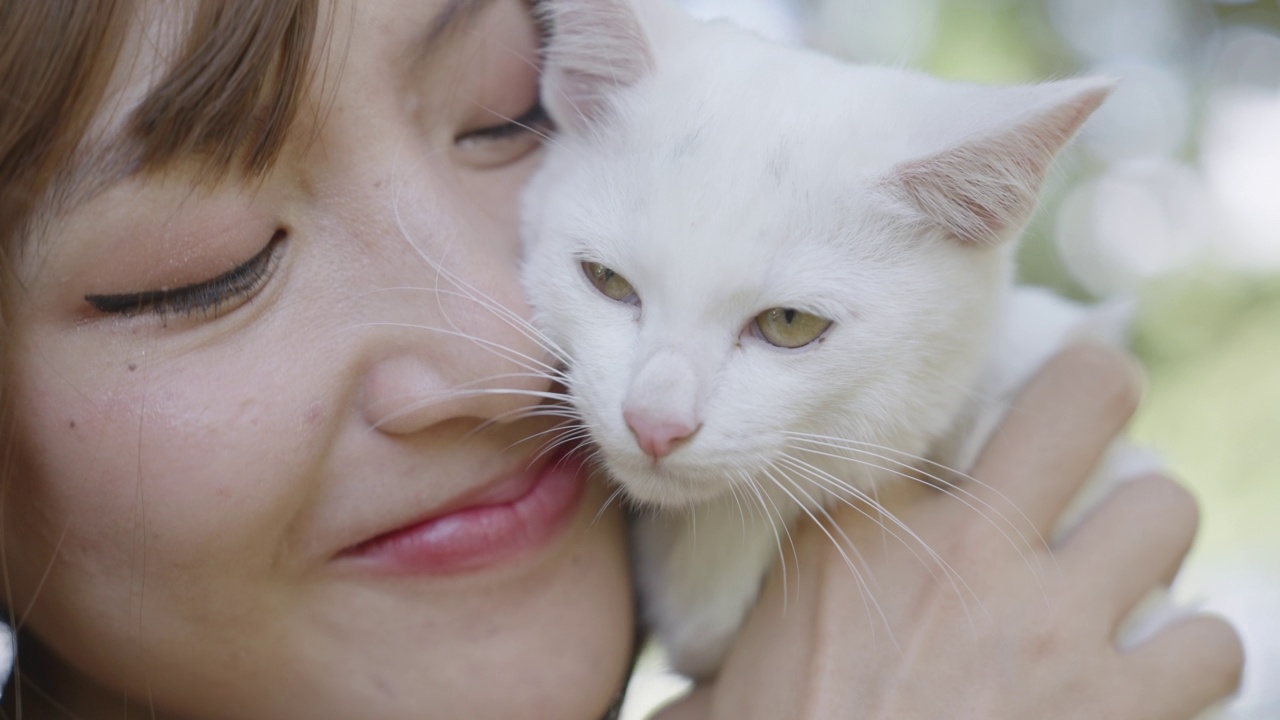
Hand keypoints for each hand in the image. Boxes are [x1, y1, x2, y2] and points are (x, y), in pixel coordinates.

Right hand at [656, 343, 1243, 719]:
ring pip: (1166, 510)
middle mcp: (966, 549)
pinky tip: (1154, 678)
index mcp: (860, 530)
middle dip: (1098, 394)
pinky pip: (1211, 642)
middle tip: (1095, 431)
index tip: (976, 428)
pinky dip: (1191, 657)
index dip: (963, 411)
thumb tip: (704, 677)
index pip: (941, 406)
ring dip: (1148, 545)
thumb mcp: (727, 684)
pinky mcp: (1122, 706)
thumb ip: (746, 643)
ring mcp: (1053, 624)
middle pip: (1084, 398)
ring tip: (1121, 576)